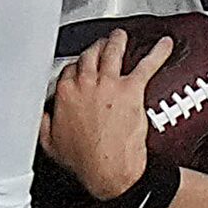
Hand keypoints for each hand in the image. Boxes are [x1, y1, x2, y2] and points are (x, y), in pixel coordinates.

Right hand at [40, 29, 171, 200]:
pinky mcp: (131, 89)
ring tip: (120, 37)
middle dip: (94, 48)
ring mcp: (109, 84)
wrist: (108, 171)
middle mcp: (86, 84)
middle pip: (89, 56)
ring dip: (116, 41)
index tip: (78, 69)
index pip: (69, 70)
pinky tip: (164, 45)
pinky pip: (147, 65)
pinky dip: (158, 53)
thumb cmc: (84, 161)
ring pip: (112, 52)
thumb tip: (43, 114)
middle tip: (99, 45)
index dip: (75, 68)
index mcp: (65, 94)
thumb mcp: (49, 143)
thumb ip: (44, 122)